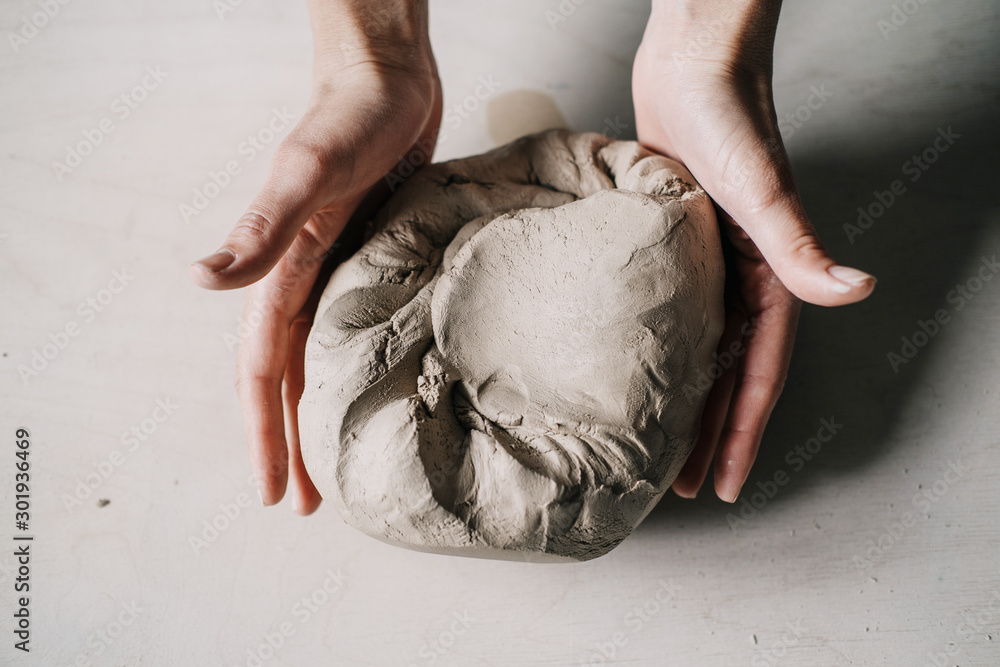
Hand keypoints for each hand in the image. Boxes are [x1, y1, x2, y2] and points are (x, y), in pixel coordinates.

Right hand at [189, 1, 440, 512]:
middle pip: (290, 379)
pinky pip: (358, 328)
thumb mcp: (307, 173)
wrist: (389, 77)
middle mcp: (309, 281)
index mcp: (287, 274)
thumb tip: (199, 282)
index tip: (276, 494)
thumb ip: (261, 229)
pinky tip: (381, 387)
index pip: (265, 374)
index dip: (268, 436)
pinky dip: (360, 367)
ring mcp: (341, 271)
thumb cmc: (351, 117)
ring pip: (323, 360)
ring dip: (324, 413)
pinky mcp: (375, 257)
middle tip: (306, 504)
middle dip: (293, 443)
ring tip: (341, 463)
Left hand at [633, 0, 874, 501]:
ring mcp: (708, 261)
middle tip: (685, 488)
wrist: (693, 59)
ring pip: (698, 349)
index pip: (757, 374)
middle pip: (727, 374)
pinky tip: (635, 365)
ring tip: (657, 444)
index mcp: (768, 276)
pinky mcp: (673, 241)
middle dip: (711, 434)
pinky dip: (660, 345)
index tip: (724, 484)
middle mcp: (742, 277)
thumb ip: (799, 245)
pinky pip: (671, 310)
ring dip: (684, 397)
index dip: (743, 434)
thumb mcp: (760, 189)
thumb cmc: (727, 113)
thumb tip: (856, 291)